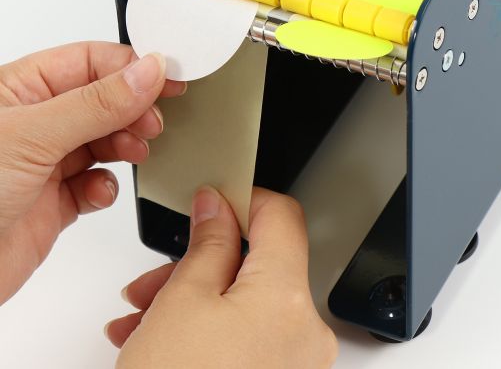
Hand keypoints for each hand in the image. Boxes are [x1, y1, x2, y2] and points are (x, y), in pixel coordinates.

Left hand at [0, 41, 185, 302]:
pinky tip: (99, 191)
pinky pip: (96, 183)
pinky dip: (106, 187)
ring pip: (105, 139)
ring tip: (134, 151)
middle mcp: (34, 122)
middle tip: (152, 121)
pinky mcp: (53, 201)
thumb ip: (97, 103)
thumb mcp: (33, 137)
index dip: (131, 66)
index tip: (168, 76)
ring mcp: (44, 162)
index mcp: (19, 89)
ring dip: (125, 144)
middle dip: (133, 109)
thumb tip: (147, 72)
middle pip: (104, 99)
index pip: (90, 61)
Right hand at [108, 187, 337, 368]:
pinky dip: (211, 333)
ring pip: (247, 305)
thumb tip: (217, 205)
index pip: (282, 216)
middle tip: (154, 278)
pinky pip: (250, 340)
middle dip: (202, 264)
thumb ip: (207, 243)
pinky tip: (163, 343)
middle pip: (259, 266)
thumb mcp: (180, 303)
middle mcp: (306, 332)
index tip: (213, 201)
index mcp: (288, 298)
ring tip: (141, 320)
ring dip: (196, 300)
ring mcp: (297, 366)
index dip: (245, 200)